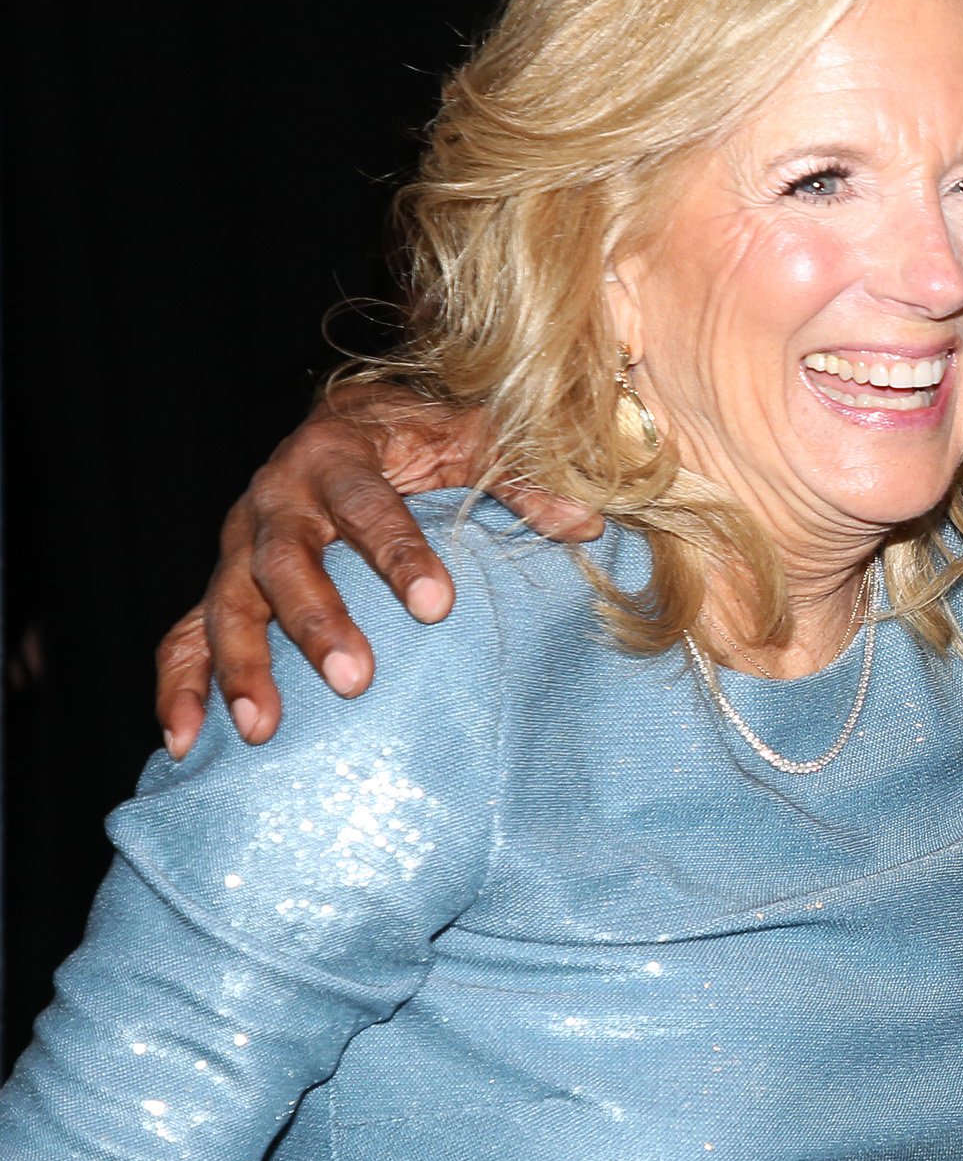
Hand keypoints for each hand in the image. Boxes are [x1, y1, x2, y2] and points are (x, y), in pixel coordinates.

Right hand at [153, 386, 599, 757]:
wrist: (355, 419)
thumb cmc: (425, 437)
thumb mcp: (479, 439)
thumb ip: (525, 482)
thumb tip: (584, 526)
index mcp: (336, 453)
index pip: (367, 506)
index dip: (399, 554)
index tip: (438, 605)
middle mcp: (275, 499)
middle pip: (284, 561)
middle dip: (315, 621)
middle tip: (354, 679)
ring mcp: (238, 546)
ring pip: (226, 604)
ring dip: (242, 667)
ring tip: (263, 729)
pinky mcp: (222, 584)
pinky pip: (183, 636)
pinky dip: (180, 687)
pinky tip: (184, 741)